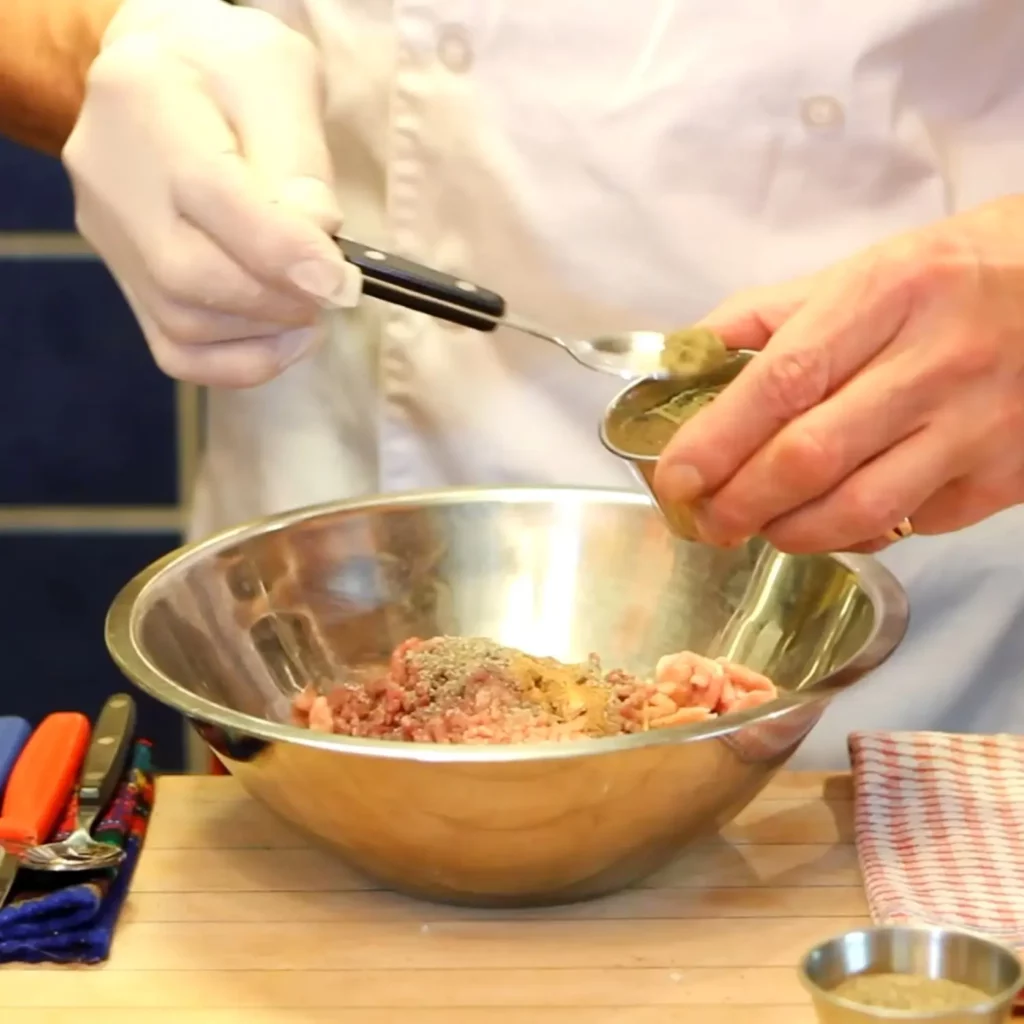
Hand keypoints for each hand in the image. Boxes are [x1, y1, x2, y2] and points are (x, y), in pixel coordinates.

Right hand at [63, 0, 358, 387]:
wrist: (165, 75)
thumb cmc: (232, 71)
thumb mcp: (280, 77)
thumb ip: (300, 158)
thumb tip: (317, 244)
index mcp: (144, 100)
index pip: (208, 195)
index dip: (281, 252)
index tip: (340, 281)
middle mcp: (109, 176)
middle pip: (189, 275)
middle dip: (280, 298)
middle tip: (332, 290)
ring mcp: (109, 236)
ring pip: (184, 323)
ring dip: (267, 330)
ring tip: (312, 304)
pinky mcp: (126, 279)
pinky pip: (177, 352)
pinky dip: (240, 362)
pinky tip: (284, 339)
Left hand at [652, 198, 1023, 552]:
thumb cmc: (953, 275)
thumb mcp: (864, 269)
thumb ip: (767, 315)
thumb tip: (685, 358)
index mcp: (886, 293)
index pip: (782, 380)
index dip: (718, 440)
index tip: (676, 479)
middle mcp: (936, 361)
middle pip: (812, 455)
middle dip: (740, 502)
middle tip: (705, 521)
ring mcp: (978, 424)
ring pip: (862, 507)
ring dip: (791, 532)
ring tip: (759, 527)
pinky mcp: (1006, 475)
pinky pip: (912, 523)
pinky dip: (858, 531)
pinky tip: (832, 518)